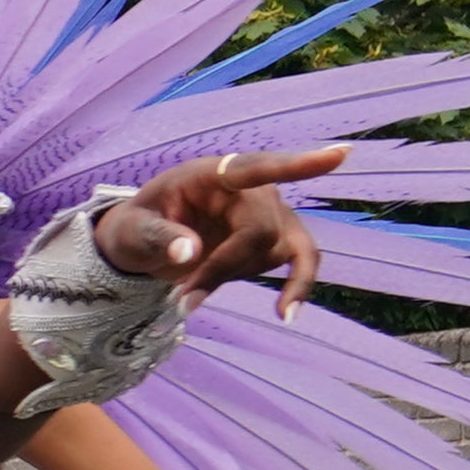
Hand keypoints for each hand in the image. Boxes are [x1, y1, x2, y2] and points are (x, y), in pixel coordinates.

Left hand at [107, 144, 343, 313]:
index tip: (338, 156)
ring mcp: (270, 213)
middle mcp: (250, 190)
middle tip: (182, 300)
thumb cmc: (139, 226)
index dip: (297, 165)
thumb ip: (157, 236)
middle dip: (223, 268)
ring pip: (275, 251)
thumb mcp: (131, 230)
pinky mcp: (279, 238)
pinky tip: (286, 313)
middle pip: (260, 231)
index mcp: (212, 174)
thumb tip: (189, 252)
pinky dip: (298, 286)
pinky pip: (302, 261)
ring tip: (189, 297)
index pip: (255, 168)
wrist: (147, 241)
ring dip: (232, 278)